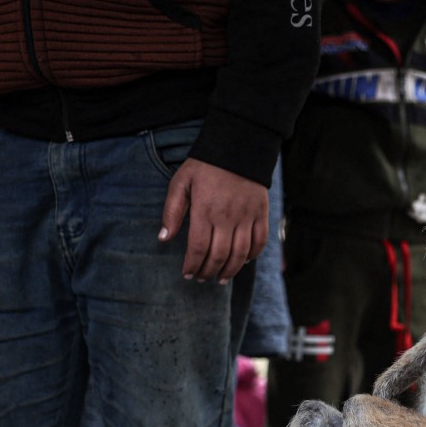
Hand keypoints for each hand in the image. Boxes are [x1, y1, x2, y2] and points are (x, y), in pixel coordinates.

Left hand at [158, 158, 268, 283]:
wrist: (238, 148)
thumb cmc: (205, 166)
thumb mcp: (181, 183)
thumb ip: (172, 211)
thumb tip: (164, 238)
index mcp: (205, 210)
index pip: (198, 248)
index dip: (192, 265)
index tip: (187, 274)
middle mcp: (227, 217)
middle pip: (219, 255)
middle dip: (208, 271)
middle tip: (202, 278)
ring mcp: (247, 216)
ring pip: (240, 253)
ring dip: (230, 270)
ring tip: (221, 278)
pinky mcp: (261, 214)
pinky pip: (260, 241)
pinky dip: (252, 256)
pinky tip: (242, 262)